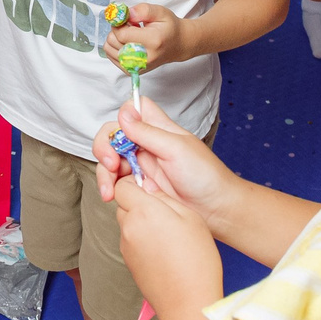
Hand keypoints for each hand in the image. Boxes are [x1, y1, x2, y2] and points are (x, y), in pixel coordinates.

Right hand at [96, 100, 242, 232]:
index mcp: (159, 129)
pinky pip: (116, 182)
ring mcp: (142, 166)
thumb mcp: (177, 149)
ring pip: (111, 160)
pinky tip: (112, 196)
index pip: (134, 109)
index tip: (122, 131)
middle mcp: (147, 145)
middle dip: (104, 147)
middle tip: (111, 164)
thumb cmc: (205, 176)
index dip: (124, 115)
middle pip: (113, 135)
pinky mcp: (139, 186)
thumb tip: (124, 114)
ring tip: (109, 190)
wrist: (215, 210)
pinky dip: (110, 187)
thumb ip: (148, 132)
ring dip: (104, 172)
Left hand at [103, 2, 188, 69]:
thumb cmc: (169, 27)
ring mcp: (137, 67)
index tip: (126, 19)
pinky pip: (111, 56)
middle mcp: (144, 58)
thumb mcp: (160, 12)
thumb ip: (142, 10)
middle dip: (118, 30)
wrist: (178, 45)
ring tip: (131, 35)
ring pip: (109, 49)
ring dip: (116, 39)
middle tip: (131, 26)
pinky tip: (129, 43)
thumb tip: (124, 14)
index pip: (122, 34)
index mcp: (153, 41)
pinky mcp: (132, 71)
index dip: (119, 23)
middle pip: (114, 42)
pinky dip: (115, 47)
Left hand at [113, 176, 223, 319]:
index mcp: (142, 211)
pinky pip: (132, 242)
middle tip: (165, 212)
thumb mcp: (189, 217)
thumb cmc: (196, 258)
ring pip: (128, 224)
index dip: (135, 183)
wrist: (187, 302)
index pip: (122, 185)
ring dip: (141, 222)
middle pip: (124, 205)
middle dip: (139, 203)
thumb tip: (148, 186)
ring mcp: (126, 247)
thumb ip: (165, 198)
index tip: (152, 188)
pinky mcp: (129, 263)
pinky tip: (164, 251)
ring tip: (168, 234)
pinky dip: (143, 240)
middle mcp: (128, 228)